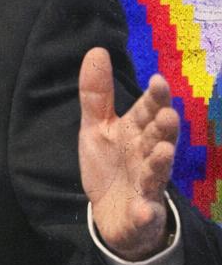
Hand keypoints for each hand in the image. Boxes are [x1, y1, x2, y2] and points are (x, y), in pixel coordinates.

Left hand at [78, 47, 178, 260]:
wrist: (111, 214)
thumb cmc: (110, 165)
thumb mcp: (97, 128)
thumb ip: (97, 94)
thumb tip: (96, 49)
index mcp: (136, 132)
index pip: (148, 111)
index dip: (154, 98)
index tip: (158, 81)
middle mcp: (147, 156)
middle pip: (158, 139)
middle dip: (164, 128)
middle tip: (168, 115)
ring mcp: (147, 186)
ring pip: (157, 173)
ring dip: (161, 163)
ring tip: (164, 152)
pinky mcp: (141, 215)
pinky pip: (144, 214)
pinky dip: (145, 212)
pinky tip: (143, 209)